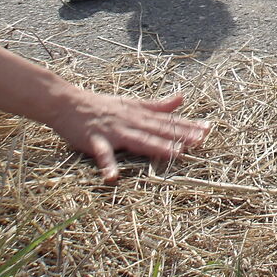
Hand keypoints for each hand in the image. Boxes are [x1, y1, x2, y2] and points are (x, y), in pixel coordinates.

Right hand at [44, 88, 209, 184]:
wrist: (68, 103)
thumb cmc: (103, 105)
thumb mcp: (133, 103)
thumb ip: (158, 105)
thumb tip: (182, 98)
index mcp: (141, 115)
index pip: (168, 120)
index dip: (188, 125)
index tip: (208, 129)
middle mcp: (132, 122)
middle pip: (160, 129)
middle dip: (181, 135)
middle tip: (201, 140)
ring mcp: (115, 131)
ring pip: (140, 140)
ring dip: (158, 147)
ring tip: (176, 154)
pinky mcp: (96, 141)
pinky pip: (103, 155)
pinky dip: (107, 166)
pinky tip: (113, 178)